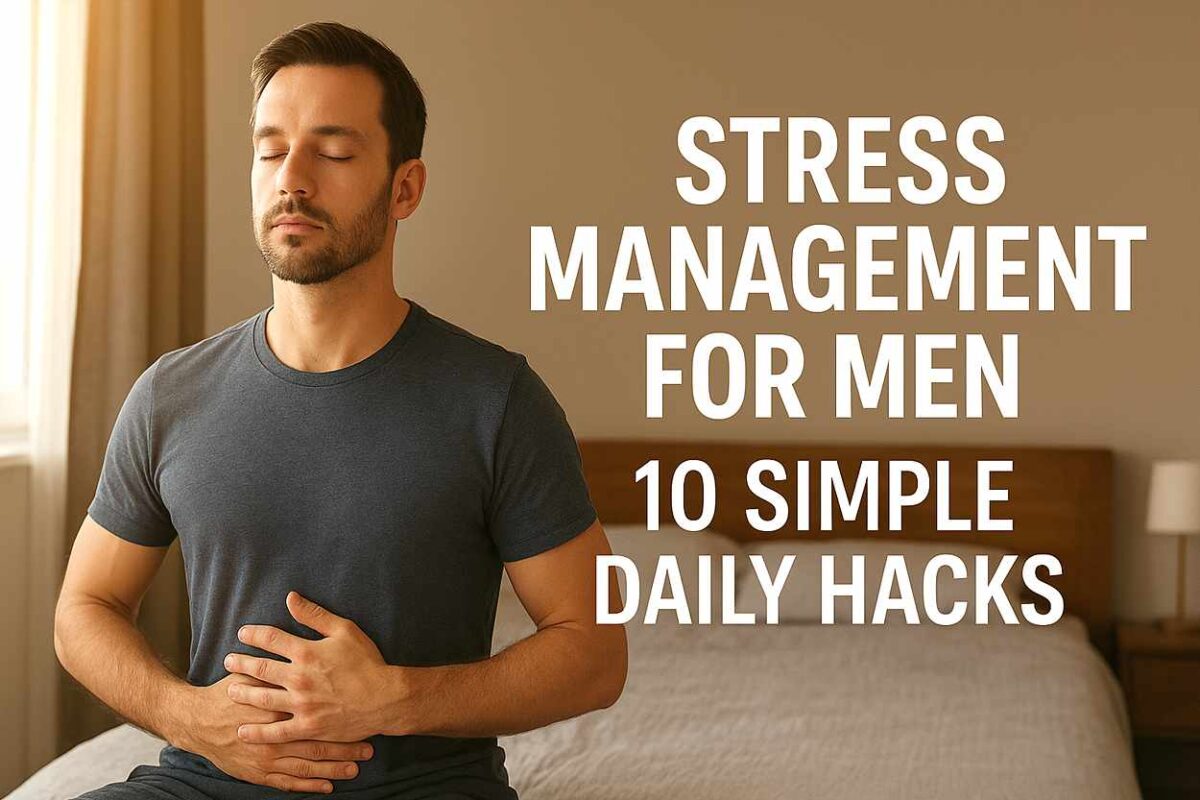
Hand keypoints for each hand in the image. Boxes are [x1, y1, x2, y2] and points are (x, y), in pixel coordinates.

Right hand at [174, 672, 374, 793]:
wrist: (196, 721)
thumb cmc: (227, 693)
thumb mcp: (253, 671)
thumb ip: (277, 665)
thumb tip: (301, 648)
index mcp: (277, 707)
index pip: (317, 714)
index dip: (342, 718)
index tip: (363, 718)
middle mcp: (275, 735)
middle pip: (318, 743)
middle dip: (345, 747)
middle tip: (369, 748)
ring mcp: (267, 758)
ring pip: (308, 765)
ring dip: (334, 768)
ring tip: (356, 767)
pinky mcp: (258, 773)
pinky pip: (290, 781)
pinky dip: (310, 784)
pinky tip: (328, 785)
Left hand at [223, 591, 391, 743]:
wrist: (385, 698)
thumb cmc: (367, 662)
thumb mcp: (346, 630)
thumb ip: (315, 615)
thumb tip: (290, 598)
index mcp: (307, 652)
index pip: (270, 639)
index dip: (253, 634)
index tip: (243, 633)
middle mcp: (299, 678)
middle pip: (260, 668)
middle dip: (240, 663)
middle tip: (227, 661)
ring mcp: (301, 705)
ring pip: (262, 699)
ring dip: (243, 692)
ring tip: (230, 689)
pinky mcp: (307, 727)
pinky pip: (276, 732)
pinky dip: (257, 732)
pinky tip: (243, 731)